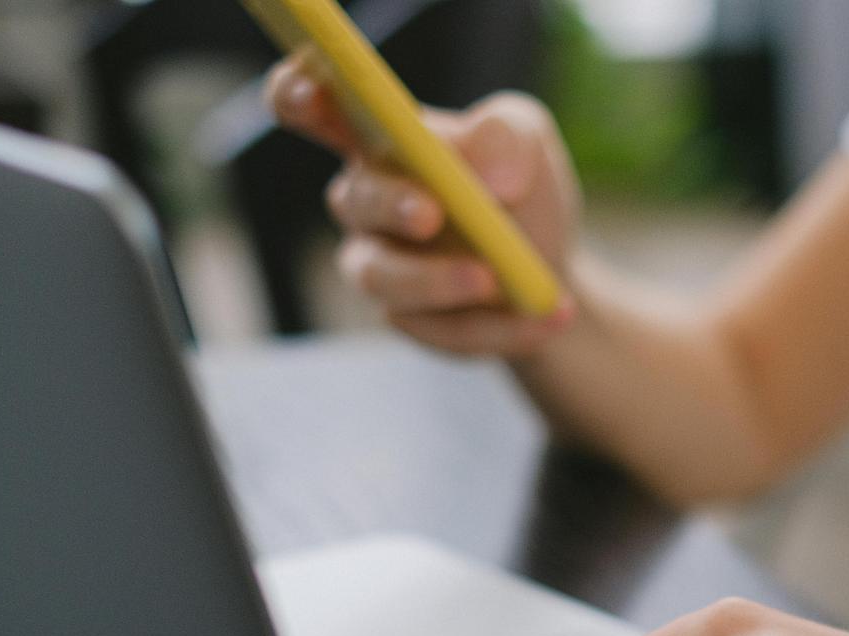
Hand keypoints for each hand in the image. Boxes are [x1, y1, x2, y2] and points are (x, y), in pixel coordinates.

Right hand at [266, 58, 581, 355]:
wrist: (552, 269)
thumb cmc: (520, 187)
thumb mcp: (529, 143)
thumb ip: (507, 133)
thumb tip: (483, 169)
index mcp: (378, 135)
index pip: (312, 104)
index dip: (297, 94)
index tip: (308, 95)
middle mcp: (365, 198)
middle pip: (354, 198)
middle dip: (391, 205)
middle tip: (432, 215)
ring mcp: (378, 264)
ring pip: (382, 276)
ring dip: (438, 281)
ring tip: (496, 281)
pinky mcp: (409, 319)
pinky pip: (441, 329)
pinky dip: (499, 325)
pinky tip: (547, 316)